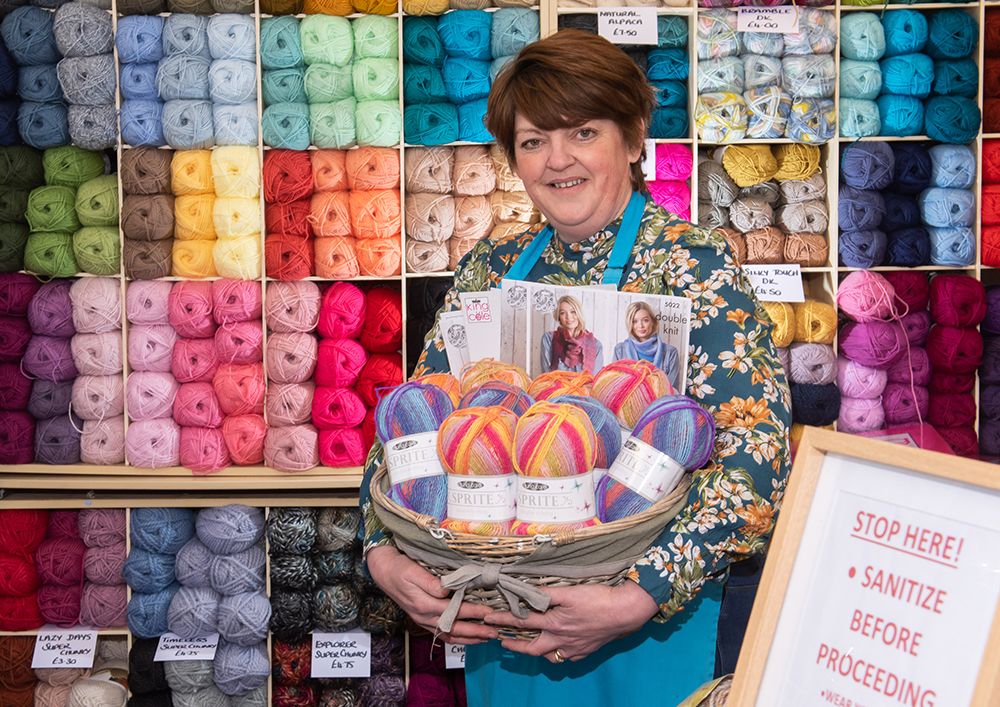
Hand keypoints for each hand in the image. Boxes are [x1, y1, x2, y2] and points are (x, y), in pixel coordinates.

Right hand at [366, 545, 497, 644]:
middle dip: (476, 632)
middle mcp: (424, 617)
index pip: (454, 611)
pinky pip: (441, 634)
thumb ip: (431, 583)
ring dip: (469, 638)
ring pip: (449, 635)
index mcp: (424, 604)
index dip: (473, 612)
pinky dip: (456, 638)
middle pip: (454, 629)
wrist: (383, 571)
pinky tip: (467, 639)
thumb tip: (449, 590)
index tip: (489, 613)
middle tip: (495, 632)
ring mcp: (422, 620)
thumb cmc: (399, 568)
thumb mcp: (414, 571)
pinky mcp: (422, 620)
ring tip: (486, 638)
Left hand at [483, 581, 657, 661]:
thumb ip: (546, 593)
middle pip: (533, 647)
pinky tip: (559, 650)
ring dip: (537, 651)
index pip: (523, 621)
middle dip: (515, 645)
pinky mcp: (586, 651)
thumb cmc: (597, 599)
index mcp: (555, 623)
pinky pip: (568, 657)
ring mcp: (574, 648)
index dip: (503, 620)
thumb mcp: (569, 592)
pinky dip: (559, 655)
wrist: (624, 612)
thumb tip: (527, 592)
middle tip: (502, 642)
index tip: (488, 619)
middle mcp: (561, 639)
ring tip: (529, 647)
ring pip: (550, 655)